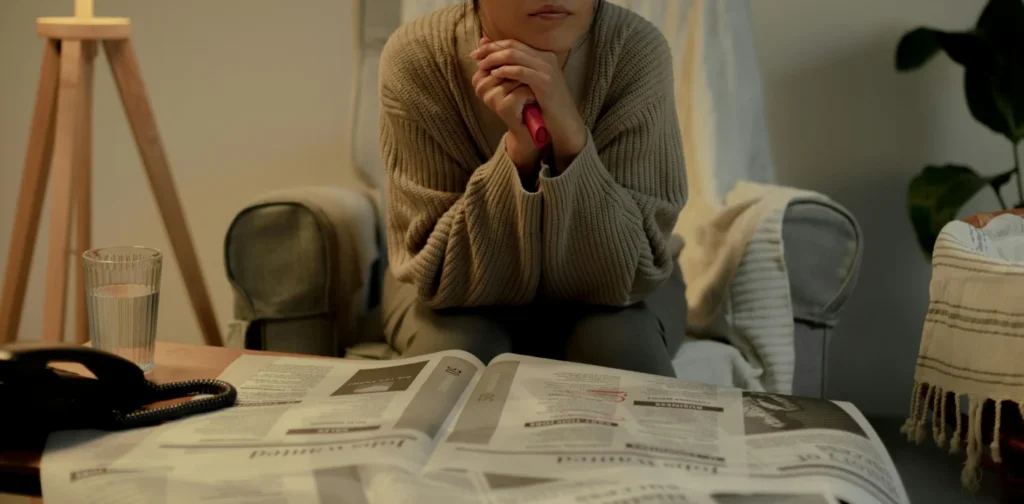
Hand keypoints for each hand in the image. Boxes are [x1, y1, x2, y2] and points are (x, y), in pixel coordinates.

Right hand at [471, 58, 539, 171]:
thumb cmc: (519, 98)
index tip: (520, 73)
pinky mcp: (502, 107)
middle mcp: (481, 88)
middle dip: (520, 70)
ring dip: (527, 83)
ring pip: (514, 76)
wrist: (528, 126)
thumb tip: (484, 39)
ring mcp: (490, 98)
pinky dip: (531, 94)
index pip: (495, 57)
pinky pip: (521, 90)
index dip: (511, 61)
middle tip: (528, 81)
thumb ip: (496, 57)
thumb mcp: (508, 75)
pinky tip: (531, 101)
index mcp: (478, 79)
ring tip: (528, 93)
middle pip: (504, 64)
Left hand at [472, 38, 587, 166]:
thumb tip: (494, 63)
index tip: (477, 52)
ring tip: (482, 65)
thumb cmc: (546, 106)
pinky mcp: (545, 82)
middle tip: (475, 56)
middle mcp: (546, 59)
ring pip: (515, 55)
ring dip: (495, 59)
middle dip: (490, 49)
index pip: (514, 43)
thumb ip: (516, 71)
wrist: (566, 123)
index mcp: (544, 56)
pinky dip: (506, 71)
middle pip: (513, 45)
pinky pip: (521, 71)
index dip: (493, 45)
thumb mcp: (531, 85)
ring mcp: (547, 69)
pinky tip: (495, 74)